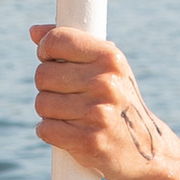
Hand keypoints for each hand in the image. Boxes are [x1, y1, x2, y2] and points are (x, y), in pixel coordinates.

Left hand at [31, 24, 170, 179]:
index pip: (56, 41)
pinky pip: (45, 129)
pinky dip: (49, 132)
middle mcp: (106, 83)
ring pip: (42, 103)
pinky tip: (66, 132)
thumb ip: (72, 45)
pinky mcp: (88, 141)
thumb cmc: (118, 101)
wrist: (145, 149)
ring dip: (49, 111)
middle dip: (48, 86)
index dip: (45, 50)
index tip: (50, 59)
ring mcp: (98, 114)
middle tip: (66, 94)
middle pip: (43, 75)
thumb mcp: (106, 67)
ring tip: (70, 115)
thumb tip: (34, 31)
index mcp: (110, 58)